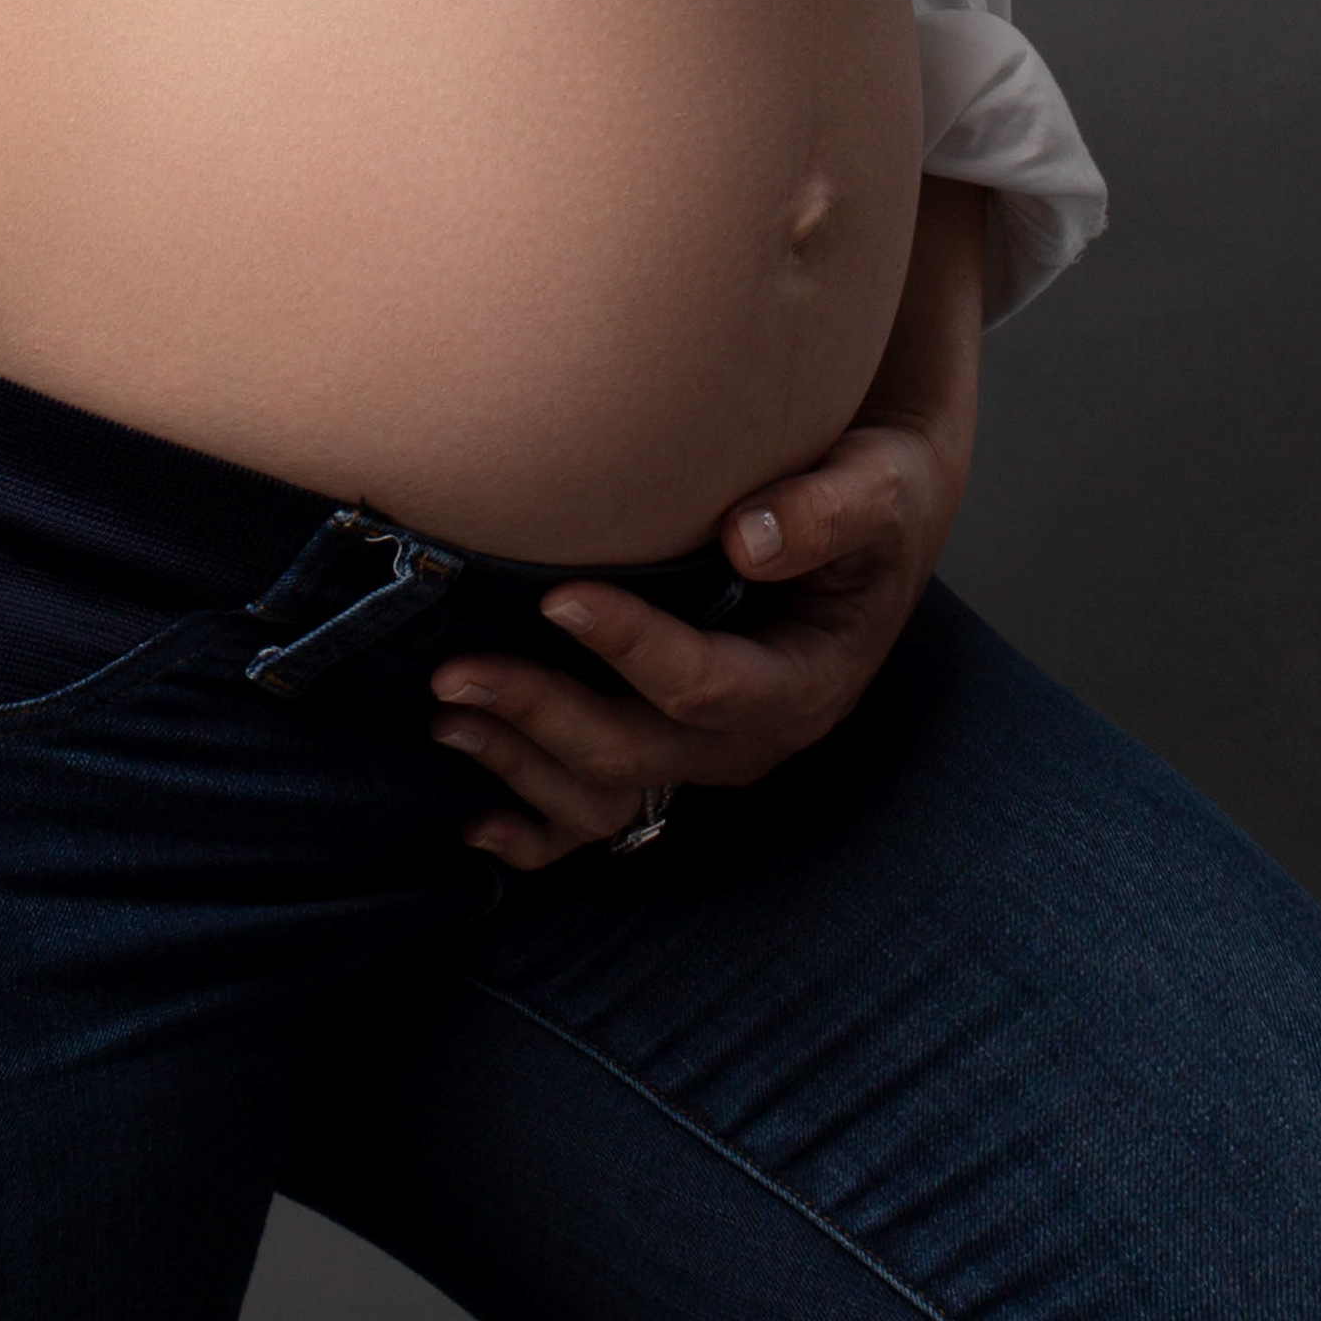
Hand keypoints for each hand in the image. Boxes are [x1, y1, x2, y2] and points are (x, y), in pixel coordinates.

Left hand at [428, 178, 986, 869]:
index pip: (705, 684)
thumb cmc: (870, 498)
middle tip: (454, 671)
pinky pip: (600, 815)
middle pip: (636, 751)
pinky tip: (474, 826)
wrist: (869, 525)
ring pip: (606, 794)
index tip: (556, 597)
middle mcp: (750, 737)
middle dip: (543, 716)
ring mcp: (706, 756)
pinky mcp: (672, 750)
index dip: (630, 648)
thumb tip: (747, 538)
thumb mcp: (878, 492)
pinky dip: (536, 828)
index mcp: (802, 683)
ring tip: (443, 718)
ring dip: (521, 764)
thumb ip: (824, 514)